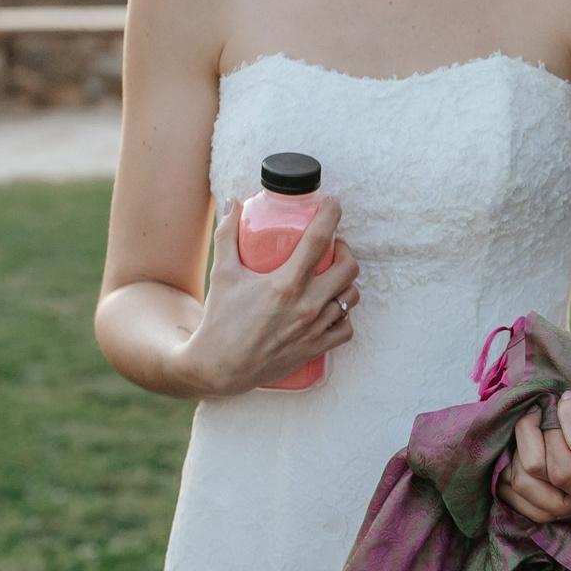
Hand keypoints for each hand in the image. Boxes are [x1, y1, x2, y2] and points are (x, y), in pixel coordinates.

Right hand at [180, 199, 359, 396]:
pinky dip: (344, 315)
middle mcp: (307, 306)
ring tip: (332, 275)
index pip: (319, 240)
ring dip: (346, 281)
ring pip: (351, 297)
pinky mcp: (316, 348)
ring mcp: (314, 329)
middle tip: (332, 246)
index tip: (333, 203)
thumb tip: (233, 203)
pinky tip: (333, 307)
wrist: (219, 367)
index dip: (330, 215)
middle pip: (348, 268)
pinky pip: (346, 328)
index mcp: (285, 284)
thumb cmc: (220, 319)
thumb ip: (227, 235)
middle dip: (344, 250)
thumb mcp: (222, 273)